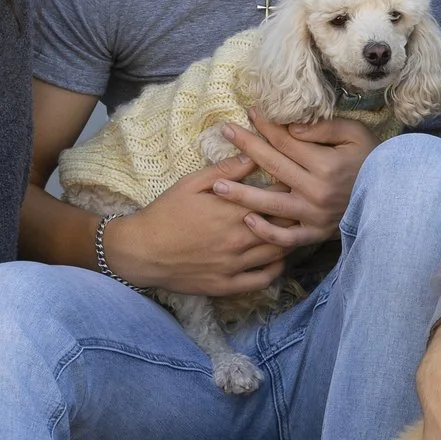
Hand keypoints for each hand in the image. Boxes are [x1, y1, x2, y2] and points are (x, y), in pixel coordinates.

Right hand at [101, 155, 289, 296]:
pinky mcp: (227, 285)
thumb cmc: (165, 213)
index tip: (293, 183)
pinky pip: (263, 279)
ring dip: (290, 239)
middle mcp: (239, 238)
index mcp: (232, 210)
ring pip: (278, 252)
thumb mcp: (191, 184)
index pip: (276, 197)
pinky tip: (277, 259)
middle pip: (284, 225)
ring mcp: (235, 264)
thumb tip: (253, 155)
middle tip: (299, 205)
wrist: (141, 251)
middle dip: (295, 213)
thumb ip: (225, 170)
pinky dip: (276, 269)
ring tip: (293, 229)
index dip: (288, 189)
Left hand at [215, 112, 378, 245]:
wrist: (393, 196)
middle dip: (247, 147)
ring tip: (217, 185)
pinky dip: (266, 232)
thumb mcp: (356, 135)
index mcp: (326, 165)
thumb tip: (291, 128)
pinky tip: (247, 219)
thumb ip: (323, 129)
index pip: (287, 141)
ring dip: (241, 194)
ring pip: (270, 204)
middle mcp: (317, 191)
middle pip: (273, 166)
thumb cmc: (373, 160)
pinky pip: (287, 237)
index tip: (250, 112)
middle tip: (224, 132)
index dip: (266, 125)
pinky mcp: (315, 233)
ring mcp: (314, 215)